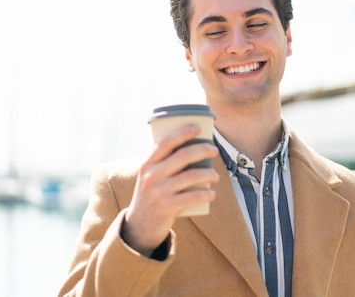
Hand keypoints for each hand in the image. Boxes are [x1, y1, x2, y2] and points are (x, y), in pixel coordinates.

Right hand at [122, 124, 219, 255]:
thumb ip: (163, 163)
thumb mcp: (150, 177)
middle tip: (214, 150)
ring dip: (208, 173)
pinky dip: (206, 194)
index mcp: (147, 165)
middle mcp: (151, 176)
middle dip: (202, 149)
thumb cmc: (151, 196)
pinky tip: (212, 193)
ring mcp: (159, 192)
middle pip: (182, 156)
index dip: (182, 133)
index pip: (165, 142)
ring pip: (191, 175)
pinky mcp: (167, 207)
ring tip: (215, 175)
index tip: (198, 127)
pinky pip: (192, 196)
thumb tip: (192, 146)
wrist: (139, 227)